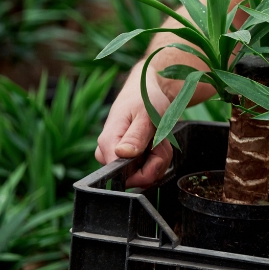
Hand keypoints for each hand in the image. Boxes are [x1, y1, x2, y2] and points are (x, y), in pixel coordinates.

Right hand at [95, 64, 173, 187]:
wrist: (148, 91)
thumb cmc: (145, 99)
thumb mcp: (145, 115)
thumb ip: (136, 136)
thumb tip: (122, 154)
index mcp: (108, 142)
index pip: (121, 174)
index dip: (144, 170)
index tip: (155, 150)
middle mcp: (109, 153)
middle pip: (137, 177)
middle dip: (157, 161)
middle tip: (160, 139)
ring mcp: (119, 158)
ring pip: (146, 174)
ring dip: (160, 157)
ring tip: (158, 137)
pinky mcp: (129, 160)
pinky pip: (149, 169)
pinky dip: (159, 157)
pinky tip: (158, 142)